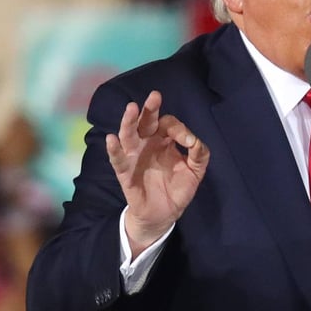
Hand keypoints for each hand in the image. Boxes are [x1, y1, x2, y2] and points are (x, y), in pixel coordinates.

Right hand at [106, 90, 209, 255]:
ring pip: (129, 135)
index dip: (179, 129)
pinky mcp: (125, 173)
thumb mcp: (195, 172)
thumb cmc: (178, 189)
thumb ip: (199, 154)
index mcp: (163, 140)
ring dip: (129, 121)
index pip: (168, 124)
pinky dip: (113, 149)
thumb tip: (194, 140)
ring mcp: (134, 156)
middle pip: (146, 122)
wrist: (165, 214)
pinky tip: (111, 139)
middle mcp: (147, 144)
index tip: (189, 141)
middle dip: (150, 109)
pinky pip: (117, 159)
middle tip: (155, 96)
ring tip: (131, 108)